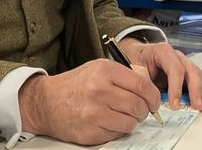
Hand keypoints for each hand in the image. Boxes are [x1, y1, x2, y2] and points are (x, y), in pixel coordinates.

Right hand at [18, 58, 159, 144]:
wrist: (46, 101)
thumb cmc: (77, 83)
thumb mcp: (99, 67)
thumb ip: (123, 74)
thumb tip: (148, 88)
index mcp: (105, 71)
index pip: (142, 85)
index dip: (153, 95)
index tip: (155, 101)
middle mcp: (100, 91)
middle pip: (137, 105)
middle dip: (145, 110)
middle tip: (142, 110)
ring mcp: (93, 114)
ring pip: (129, 123)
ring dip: (132, 121)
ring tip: (125, 116)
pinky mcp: (88, 133)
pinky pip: (115, 134)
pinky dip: (118, 130)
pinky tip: (110, 122)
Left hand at [119, 38, 201, 110]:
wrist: (137, 54)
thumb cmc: (136, 60)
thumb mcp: (133, 68)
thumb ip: (142, 82)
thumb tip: (149, 99)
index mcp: (163, 51)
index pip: (175, 69)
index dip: (176, 88)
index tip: (175, 105)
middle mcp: (177, 56)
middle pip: (191, 70)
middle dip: (196, 90)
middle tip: (196, 106)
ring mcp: (183, 62)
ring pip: (198, 74)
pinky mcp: (186, 71)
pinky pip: (200, 77)